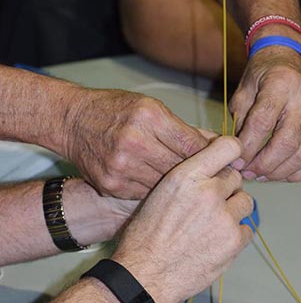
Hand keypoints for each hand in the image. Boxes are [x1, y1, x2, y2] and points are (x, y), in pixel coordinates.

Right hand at [64, 89, 208, 198]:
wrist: (73, 122)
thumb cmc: (115, 110)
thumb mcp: (151, 108)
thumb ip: (183, 129)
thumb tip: (216, 145)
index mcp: (149, 118)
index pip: (192, 145)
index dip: (212, 157)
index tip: (224, 164)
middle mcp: (135, 142)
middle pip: (181, 168)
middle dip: (199, 176)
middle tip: (213, 182)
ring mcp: (121, 166)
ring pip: (165, 186)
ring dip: (179, 189)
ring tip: (189, 189)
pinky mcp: (112, 185)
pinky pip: (145, 194)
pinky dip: (155, 192)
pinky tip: (161, 191)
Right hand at [113, 136, 253, 302]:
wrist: (145, 274)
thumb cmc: (146, 236)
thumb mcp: (160, 193)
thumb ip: (189, 178)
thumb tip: (212, 169)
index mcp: (186, 176)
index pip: (228, 147)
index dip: (232, 152)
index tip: (230, 159)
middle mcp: (208, 192)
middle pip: (235, 177)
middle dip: (226, 188)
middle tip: (210, 204)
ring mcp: (224, 217)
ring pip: (245, 202)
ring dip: (234, 210)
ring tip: (214, 224)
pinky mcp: (234, 241)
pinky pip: (247, 229)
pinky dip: (236, 235)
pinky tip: (216, 242)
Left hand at [229, 48, 300, 182]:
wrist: (290, 58)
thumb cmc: (263, 74)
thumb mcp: (244, 90)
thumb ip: (240, 121)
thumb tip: (239, 155)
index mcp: (281, 83)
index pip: (263, 123)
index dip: (248, 147)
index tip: (236, 161)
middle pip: (287, 143)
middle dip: (264, 164)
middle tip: (248, 172)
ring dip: (279, 172)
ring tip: (260, 175)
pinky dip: (297, 172)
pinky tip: (279, 174)